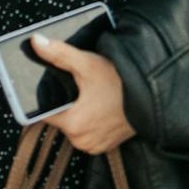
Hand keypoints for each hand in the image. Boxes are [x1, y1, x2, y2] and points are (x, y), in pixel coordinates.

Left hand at [32, 34, 135, 154]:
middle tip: (81, 89)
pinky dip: (90, 120)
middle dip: (65, 103)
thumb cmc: (120, 83)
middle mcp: (82, 141)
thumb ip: (58, 54)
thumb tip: (35, 42)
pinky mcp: (106, 146)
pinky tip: (99, 107)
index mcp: (73, 125)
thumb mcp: (86, 64)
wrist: (153, 97)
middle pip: (60, 118)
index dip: (48, 97)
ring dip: (78, 113)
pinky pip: (88, 132)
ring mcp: (95, 146)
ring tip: (92, 97)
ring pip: (74, 125)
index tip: (59, 87)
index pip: (44, 112)